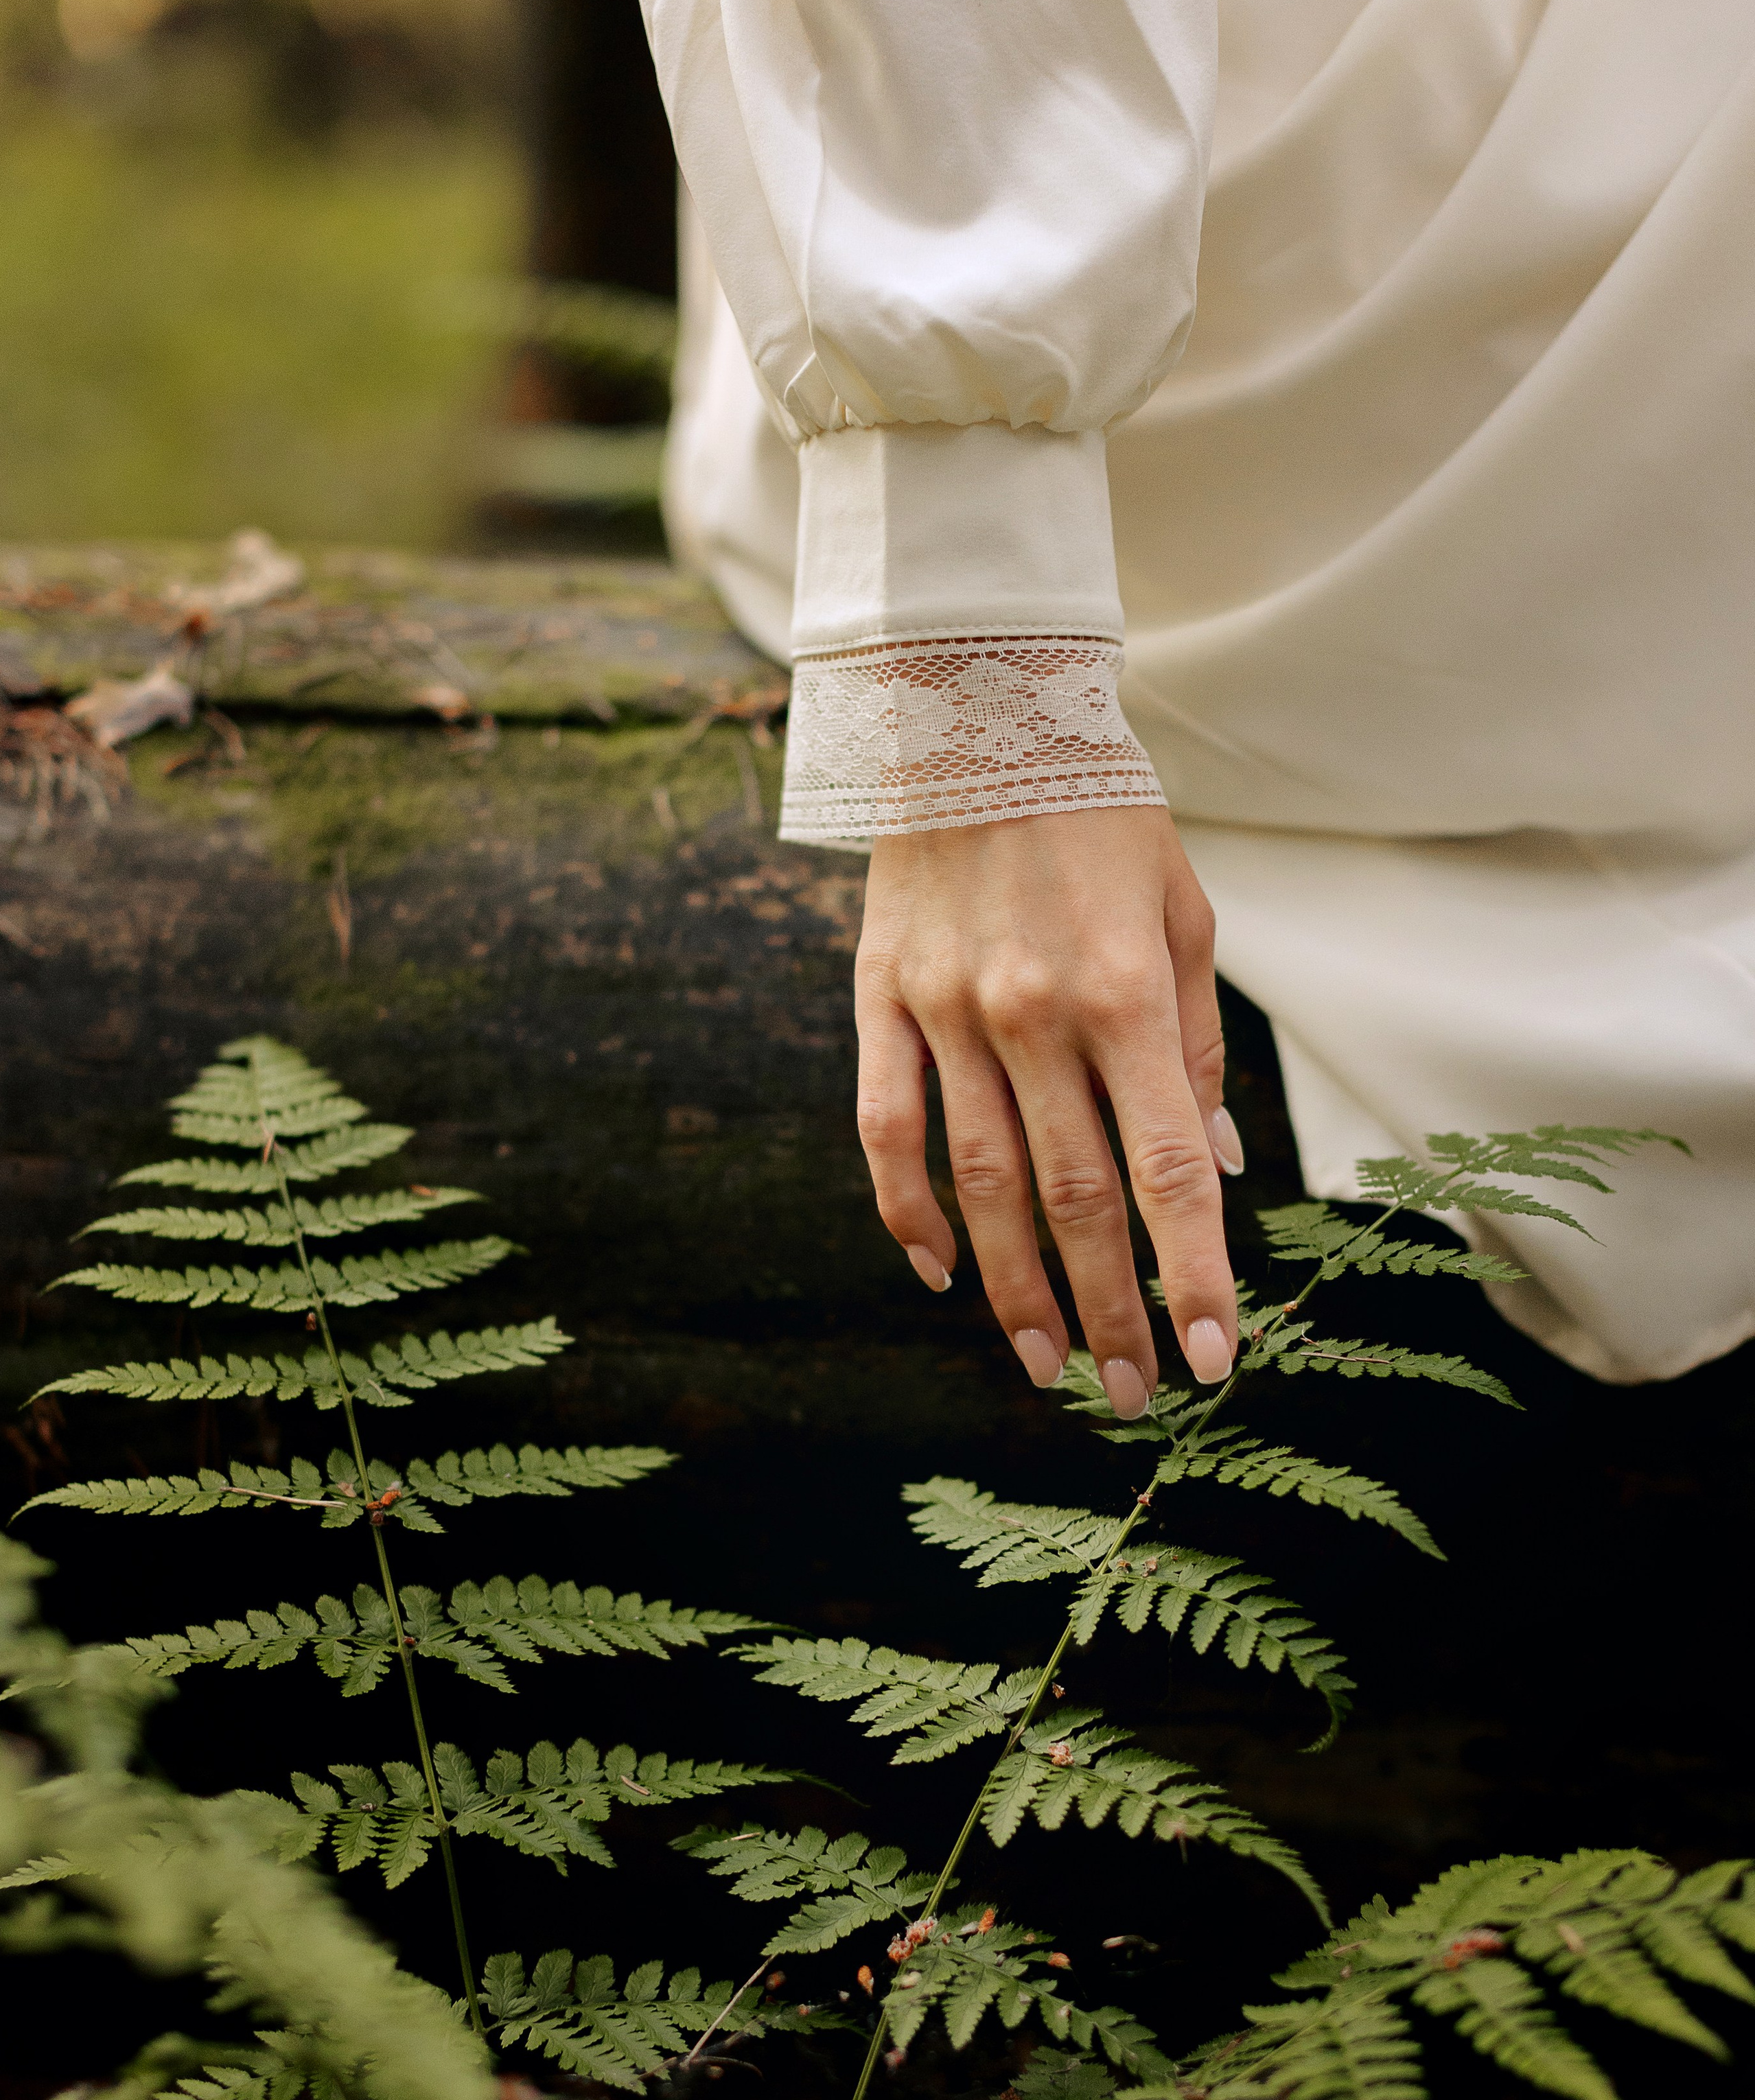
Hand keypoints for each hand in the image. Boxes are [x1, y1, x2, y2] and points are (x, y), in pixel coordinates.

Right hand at [854, 805, 1241, 1413]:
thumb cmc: (1102, 813)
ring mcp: (946, 1013)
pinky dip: (908, 1213)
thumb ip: (1197, 1048)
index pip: (1169, 1169)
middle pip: (1079, 1201)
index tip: (1218, 1357)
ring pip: (983, 1188)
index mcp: (1123, 993)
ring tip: (1047, 1367)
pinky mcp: (880, 1001)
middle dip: (1113, 1312)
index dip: (1196, 1273)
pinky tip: (939, 1275)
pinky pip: (886, 1132)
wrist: (976, 705)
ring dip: (1018, 1290)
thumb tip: (1216, 1172)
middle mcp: (1033, 1015)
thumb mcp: (1182, 913)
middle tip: (1136, 1394)